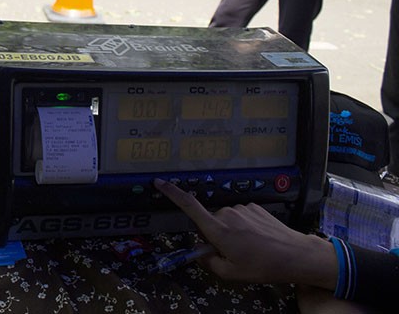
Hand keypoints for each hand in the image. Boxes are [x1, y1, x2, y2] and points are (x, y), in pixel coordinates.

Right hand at [153, 178, 337, 288]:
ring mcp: (242, 208)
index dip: (172, 193)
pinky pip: (241, 216)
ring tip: (250, 248)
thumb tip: (202, 253)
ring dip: (232, 231)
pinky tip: (258, 239)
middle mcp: (227, 214)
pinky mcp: (255, 207)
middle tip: (232, 253)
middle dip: (215, 234)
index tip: (159, 183)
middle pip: (210, 221)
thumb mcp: (231, 273)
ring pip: (227, 219)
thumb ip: (209, 262)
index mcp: (217, 229)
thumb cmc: (263, 266)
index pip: (188, 206)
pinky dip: (245, 226)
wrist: (295, 255)